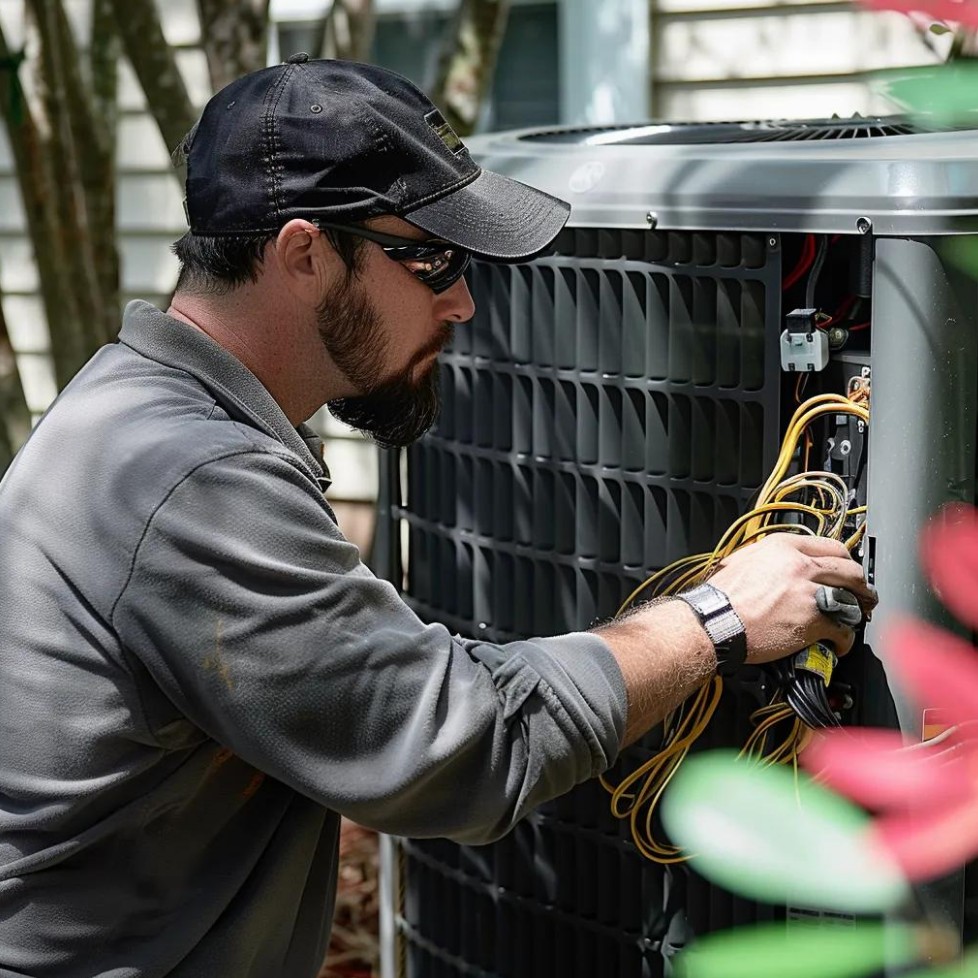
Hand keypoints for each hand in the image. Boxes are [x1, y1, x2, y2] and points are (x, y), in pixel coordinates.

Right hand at [706, 535, 877, 663]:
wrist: (714, 621)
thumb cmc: (721, 596)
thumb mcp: (743, 561)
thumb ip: (770, 558)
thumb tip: (784, 562)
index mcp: (783, 546)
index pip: (832, 546)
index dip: (845, 561)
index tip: (848, 570)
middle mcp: (800, 565)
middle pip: (849, 571)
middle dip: (860, 585)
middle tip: (863, 595)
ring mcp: (809, 592)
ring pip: (850, 599)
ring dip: (855, 612)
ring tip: (852, 620)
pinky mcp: (812, 620)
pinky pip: (842, 629)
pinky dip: (844, 639)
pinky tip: (839, 643)